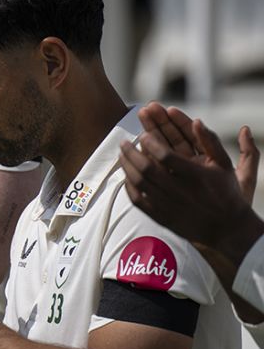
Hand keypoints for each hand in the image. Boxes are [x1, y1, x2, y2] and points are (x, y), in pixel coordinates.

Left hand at [120, 101, 260, 255]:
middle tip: (123, 142)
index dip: (152, 143)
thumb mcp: (224, 165)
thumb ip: (210, 142)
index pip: (166, 156)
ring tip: (122, 154)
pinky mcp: (161, 217)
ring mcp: (168, 205)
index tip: (143, 134)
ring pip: (139, 183)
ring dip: (127, 166)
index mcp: (196, 176)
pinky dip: (129, 185)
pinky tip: (126, 175)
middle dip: (132, 152)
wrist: (226, 228)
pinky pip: (137, 200)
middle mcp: (180, 191)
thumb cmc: (226, 192)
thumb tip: (197, 121)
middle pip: (147, 168)